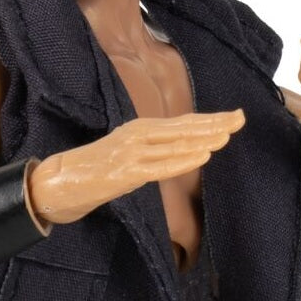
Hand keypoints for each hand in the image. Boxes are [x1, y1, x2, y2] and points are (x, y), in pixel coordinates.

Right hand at [26, 110, 244, 225]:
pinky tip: (204, 156)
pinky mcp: (126, 173)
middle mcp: (138, 134)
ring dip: (204, 139)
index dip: (209, 120)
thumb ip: (151, 153)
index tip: (234, 117)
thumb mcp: (128, 158)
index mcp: (140, 129)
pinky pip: (162, 166)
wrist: (58, 183)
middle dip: (214, 124)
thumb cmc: (94, 172)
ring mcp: (132, 152)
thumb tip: (178, 154)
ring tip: (228, 134)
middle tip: (241, 118)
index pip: (181, 123)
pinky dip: (185, 160)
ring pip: (176, 144)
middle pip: (184, 128)